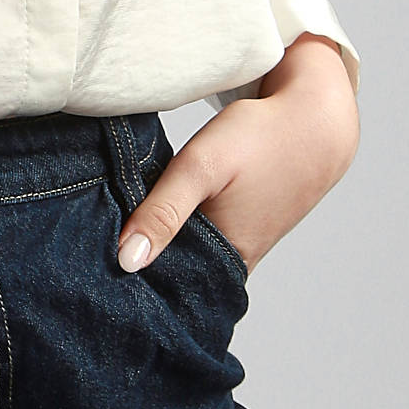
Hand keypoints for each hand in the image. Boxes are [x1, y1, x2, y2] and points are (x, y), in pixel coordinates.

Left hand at [116, 34, 359, 276]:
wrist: (315, 120)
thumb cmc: (258, 139)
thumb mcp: (202, 166)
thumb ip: (163, 211)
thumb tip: (126, 262)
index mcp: (227, 260)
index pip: (165, 288)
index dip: (130, 282)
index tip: (93, 271)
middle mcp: (235, 263)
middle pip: (174, 275)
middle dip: (138, 264)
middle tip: (93, 252)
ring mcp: (241, 247)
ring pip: (186, 255)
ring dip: (157, 243)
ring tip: (114, 230)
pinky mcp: (242, 229)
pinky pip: (200, 239)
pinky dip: (176, 229)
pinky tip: (151, 213)